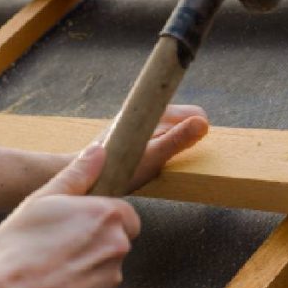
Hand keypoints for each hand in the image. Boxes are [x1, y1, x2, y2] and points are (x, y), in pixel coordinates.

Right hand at [0, 146, 136, 287]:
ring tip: (50, 271)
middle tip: (59, 249)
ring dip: (85, 271)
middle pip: (115, 244)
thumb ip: (77, 175)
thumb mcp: (42, 200)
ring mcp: (110, 281)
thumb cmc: (17, 249)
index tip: (80, 226)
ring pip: (104, 272)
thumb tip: (99, 151)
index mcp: (108, 217)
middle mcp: (117, 248)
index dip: (102, 220)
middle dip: (94, 246)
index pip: (125, 215)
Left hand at [89, 104, 208, 192]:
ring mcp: (139, 122)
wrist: (84, 177)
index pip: (193, 113)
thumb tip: (203, 123)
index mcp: (154, 110)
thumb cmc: (117, 168)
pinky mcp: (132, 133)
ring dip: (172, 142)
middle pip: (182, 119)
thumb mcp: (153, 156)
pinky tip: (151, 161)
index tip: (192, 147)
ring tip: (161, 160)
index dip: (197, 129)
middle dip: (184, 137)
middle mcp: (146, 111)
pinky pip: (157, 135)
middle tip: (173, 157)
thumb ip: (178, 139)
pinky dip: (161, 146)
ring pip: (170, 128)